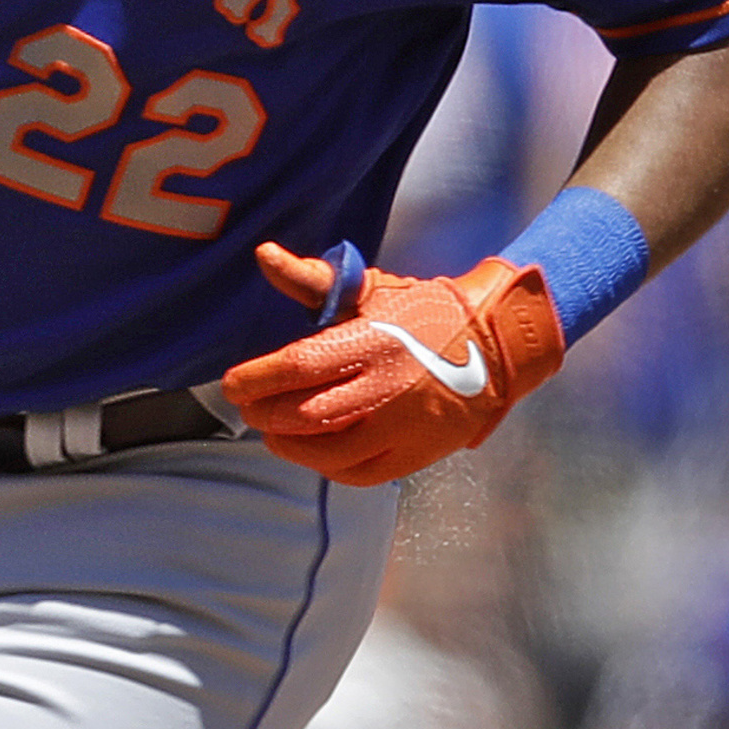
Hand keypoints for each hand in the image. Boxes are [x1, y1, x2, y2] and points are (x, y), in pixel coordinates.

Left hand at [220, 241, 565, 485]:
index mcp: (373, 340)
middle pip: (306, 415)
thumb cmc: (422, 313)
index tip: (233, 384)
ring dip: (289, 446)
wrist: (496, 345)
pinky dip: (326, 466)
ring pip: (328, 452)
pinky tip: (313, 451)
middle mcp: (388, 386)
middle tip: (250, 408)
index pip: (299, 366)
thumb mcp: (370, 289)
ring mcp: (404, 426)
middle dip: (266, 414)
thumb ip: (313, 279)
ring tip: (275, 432)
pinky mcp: (417, 453)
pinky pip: (358, 472)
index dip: (257, 380)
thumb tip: (265, 256)